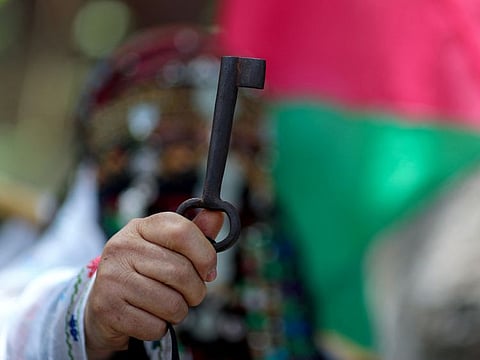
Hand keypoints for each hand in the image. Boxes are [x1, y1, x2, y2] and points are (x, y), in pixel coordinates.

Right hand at [84, 210, 221, 358]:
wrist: (103, 303)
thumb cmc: (144, 271)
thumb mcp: (166, 246)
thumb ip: (194, 233)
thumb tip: (218, 215)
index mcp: (140, 227)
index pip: (182, 231)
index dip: (205, 254)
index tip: (208, 271)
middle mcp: (122, 247)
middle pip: (181, 272)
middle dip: (195, 291)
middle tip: (189, 294)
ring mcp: (111, 277)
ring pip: (171, 304)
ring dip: (178, 312)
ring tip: (166, 305)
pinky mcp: (106, 308)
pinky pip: (155, 326)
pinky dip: (159, 328)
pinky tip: (148, 317)